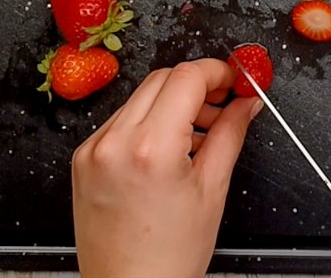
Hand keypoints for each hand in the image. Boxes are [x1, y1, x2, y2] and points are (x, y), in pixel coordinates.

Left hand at [72, 58, 261, 277]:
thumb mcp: (213, 190)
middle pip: (163, 78)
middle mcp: (115, 142)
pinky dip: (147, 123)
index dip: (217, 71)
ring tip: (196, 135)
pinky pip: (121, 120)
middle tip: (221, 104)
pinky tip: (166, 149)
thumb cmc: (170, 258)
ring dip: (172, 103)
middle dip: (197, 85)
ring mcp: (94, 148)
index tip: (234, 80)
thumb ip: (231, 133)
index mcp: (151, 148)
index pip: (187, 77)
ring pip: (141, 97)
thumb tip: (247, 100)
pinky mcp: (83, 158)